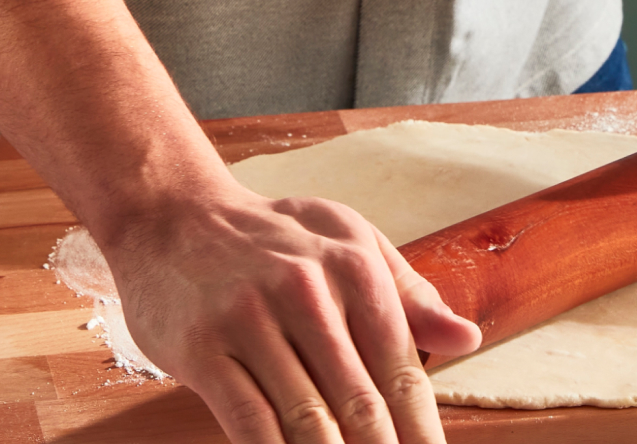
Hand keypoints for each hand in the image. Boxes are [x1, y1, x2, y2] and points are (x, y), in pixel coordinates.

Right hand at [96, 188, 483, 443]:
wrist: (169, 214)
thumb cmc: (269, 238)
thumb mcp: (347, 242)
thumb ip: (409, 294)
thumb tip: (467, 340)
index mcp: (353, 268)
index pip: (402, 371)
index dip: (422, 432)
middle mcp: (306, 291)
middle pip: (362, 404)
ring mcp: (251, 320)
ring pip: (310, 421)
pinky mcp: (202, 350)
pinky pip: (250, 423)